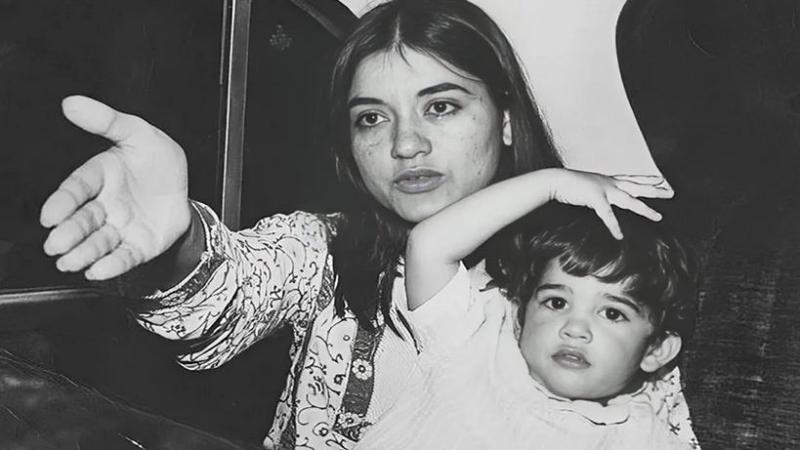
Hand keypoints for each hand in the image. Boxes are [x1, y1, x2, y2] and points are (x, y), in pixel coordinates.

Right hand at [40, 96, 191, 279]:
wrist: (184, 187)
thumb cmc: (156, 159)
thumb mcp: (137, 132)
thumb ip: (107, 120)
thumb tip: (72, 102)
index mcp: (101, 176)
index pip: (77, 189)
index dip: (62, 202)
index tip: (49, 215)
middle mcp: (106, 205)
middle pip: (84, 220)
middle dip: (69, 233)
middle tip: (55, 244)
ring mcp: (121, 227)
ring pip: (99, 242)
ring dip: (84, 253)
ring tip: (70, 262)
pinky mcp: (138, 246)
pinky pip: (125, 257)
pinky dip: (111, 265)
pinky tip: (98, 271)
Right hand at [545, 169, 673, 238]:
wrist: (555, 180)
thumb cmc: (566, 184)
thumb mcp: (585, 186)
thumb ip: (595, 192)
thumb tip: (597, 197)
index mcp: (607, 179)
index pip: (632, 178)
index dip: (647, 179)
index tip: (661, 179)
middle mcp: (609, 183)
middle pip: (637, 186)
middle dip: (655, 190)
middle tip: (671, 193)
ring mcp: (604, 190)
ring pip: (630, 200)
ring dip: (645, 209)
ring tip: (658, 217)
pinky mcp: (595, 198)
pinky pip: (607, 215)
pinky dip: (613, 226)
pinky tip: (619, 235)